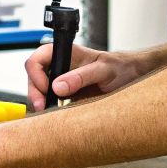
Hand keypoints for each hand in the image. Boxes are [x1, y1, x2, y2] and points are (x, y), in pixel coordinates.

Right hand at [24, 42, 141, 109]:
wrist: (132, 77)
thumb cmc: (121, 67)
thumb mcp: (103, 70)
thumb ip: (82, 76)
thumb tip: (58, 86)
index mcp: (67, 53)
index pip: (38, 58)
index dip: (36, 73)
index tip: (45, 88)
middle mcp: (61, 65)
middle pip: (34, 75)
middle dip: (34, 92)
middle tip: (42, 106)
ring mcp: (62, 80)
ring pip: (39, 90)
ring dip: (40, 102)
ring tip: (48, 111)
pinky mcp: (66, 95)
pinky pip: (50, 101)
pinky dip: (49, 108)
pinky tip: (56, 114)